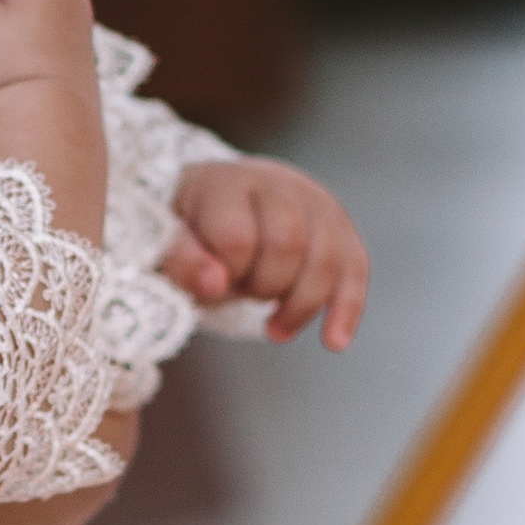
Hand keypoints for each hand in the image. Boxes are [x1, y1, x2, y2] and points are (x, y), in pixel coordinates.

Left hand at [160, 159, 367, 351]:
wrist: (219, 204)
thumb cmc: (190, 232)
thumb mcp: (168, 244)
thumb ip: (182, 261)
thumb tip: (215, 282)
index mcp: (224, 183)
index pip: (237, 236)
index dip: (227, 275)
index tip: (211, 284)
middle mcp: (274, 182)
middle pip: (289, 243)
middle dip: (265, 287)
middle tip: (241, 295)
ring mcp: (313, 200)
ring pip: (327, 257)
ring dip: (301, 305)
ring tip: (274, 330)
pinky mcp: (338, 225)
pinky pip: (356, 267)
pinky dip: (346, 308)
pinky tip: (333, 341)